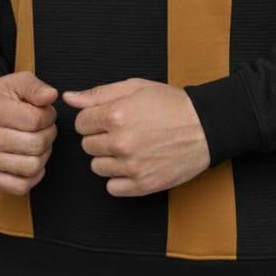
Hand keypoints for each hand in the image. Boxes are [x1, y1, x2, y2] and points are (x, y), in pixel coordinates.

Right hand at [0, 70, 58, 195]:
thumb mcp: (16, 82)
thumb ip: (36, 87)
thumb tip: (51, 96)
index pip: (36, 120)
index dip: (49, 116)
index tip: (44, 113)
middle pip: (36, 145)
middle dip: (48, 135)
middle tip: (42, 128)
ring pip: (32, 167)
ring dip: (42, 155)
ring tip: (35, 142)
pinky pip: (20, 186)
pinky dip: (32, 175)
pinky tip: (29, 159)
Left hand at [61, 77, 209, 196]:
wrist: (206, 127)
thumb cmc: (172, 105)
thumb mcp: (135, 88)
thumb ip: (98, 94)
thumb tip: (69, 98)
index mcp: (115, 115)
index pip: (81, 124)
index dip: (94, 120)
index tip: (109, 120)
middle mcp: (121, 142)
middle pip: (87, 146)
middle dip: (101, 138)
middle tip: (124, 132)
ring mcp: (132, 166)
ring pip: (97, 167)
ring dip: (109, 159)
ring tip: (131, 148)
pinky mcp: (142, 185)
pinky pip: (112, 188)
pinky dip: (120, 179)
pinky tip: (134, 165)